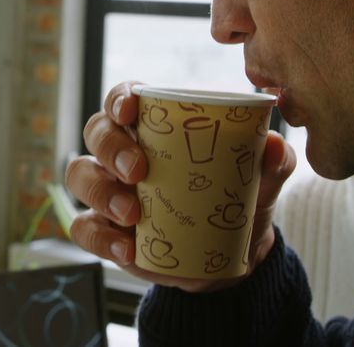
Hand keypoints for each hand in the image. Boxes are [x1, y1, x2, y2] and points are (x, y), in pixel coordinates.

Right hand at [65, 81, 296, 292]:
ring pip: (80, 175)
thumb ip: (273, 161)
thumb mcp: (260, 180)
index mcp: (155, 125)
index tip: (131, 109)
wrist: (231, 256)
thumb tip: (274, 144)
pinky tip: (127, 248)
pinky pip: (84, 228)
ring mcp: (109, 190)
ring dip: (100, 190)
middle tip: (139, 170)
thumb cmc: (237, 199)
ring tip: (132, 214)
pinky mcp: (106, 229)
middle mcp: (123, 151)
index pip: (124, 97)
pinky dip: (101, 237)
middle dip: (110, 146)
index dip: (120, 97)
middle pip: (96, 131)